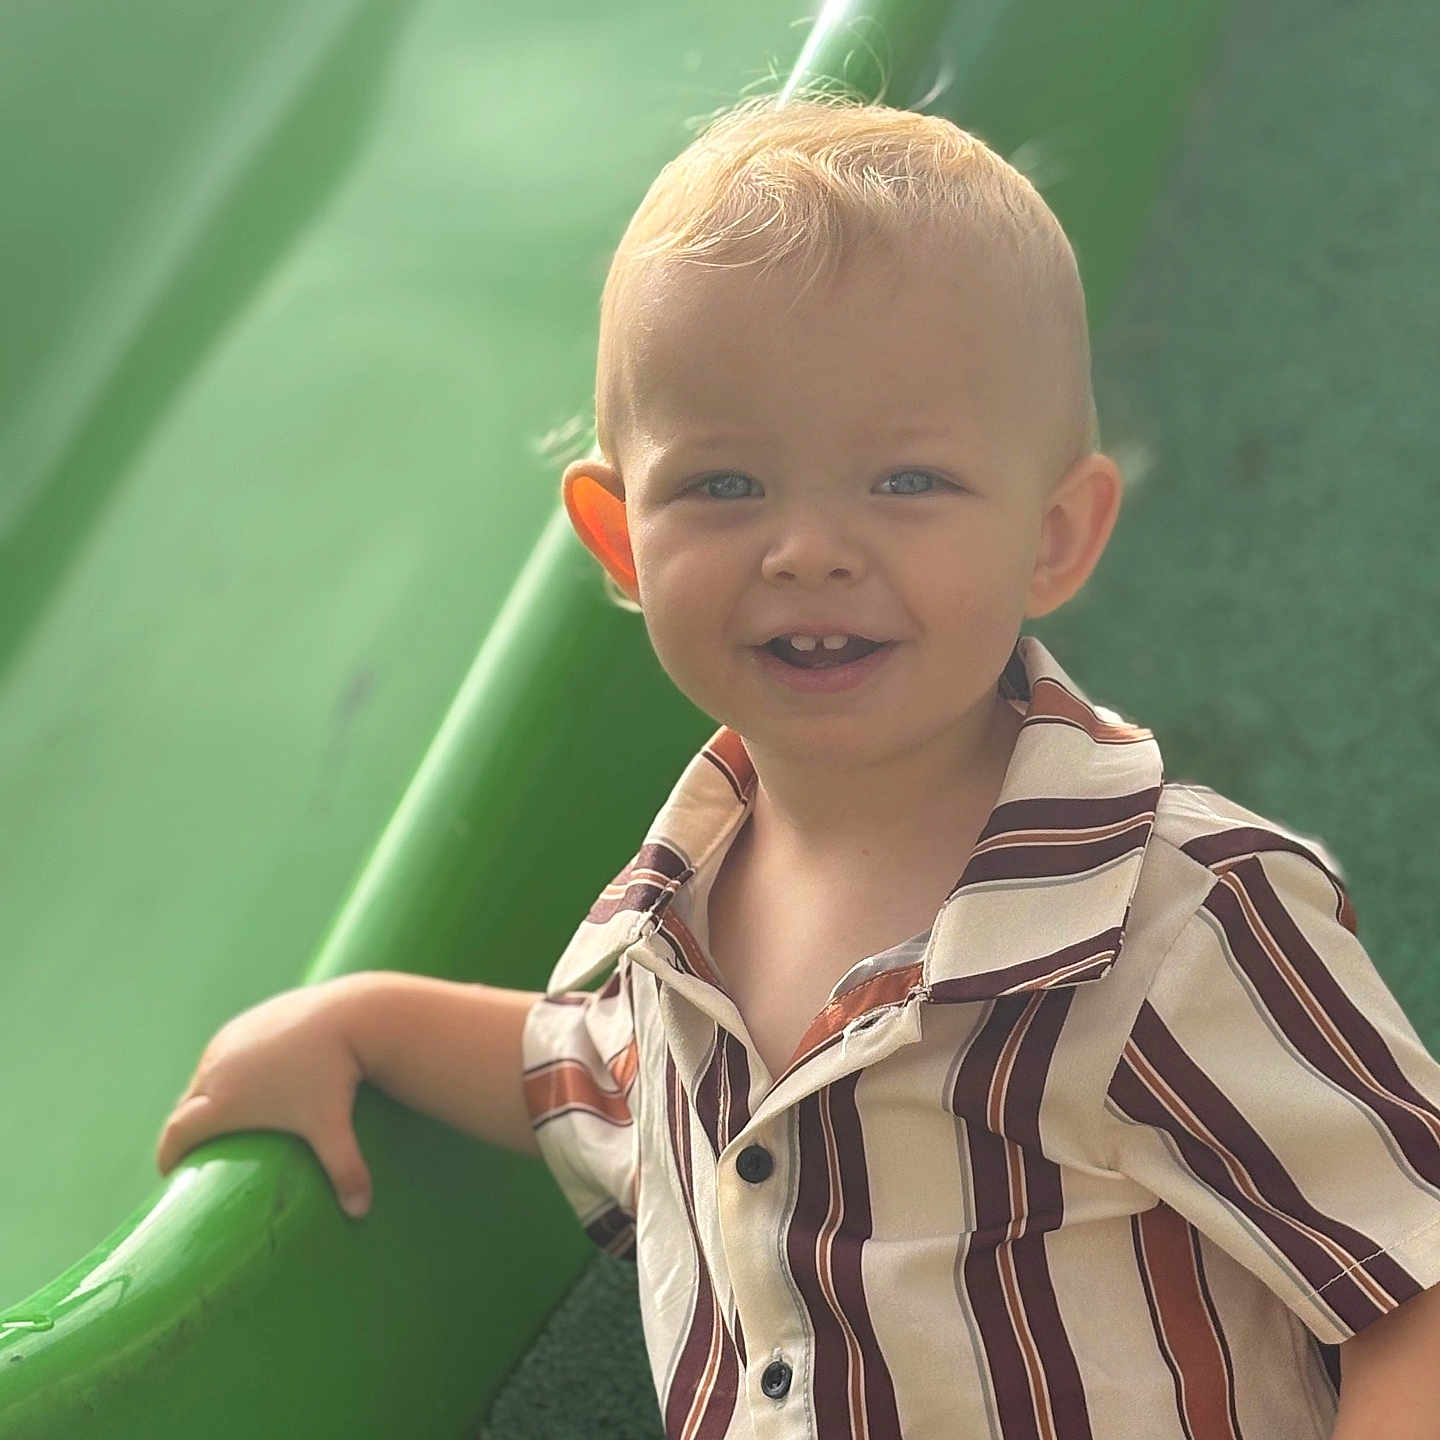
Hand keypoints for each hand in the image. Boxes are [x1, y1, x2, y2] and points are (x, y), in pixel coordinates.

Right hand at [155, 978, 373, 1217]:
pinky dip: (222, 1073)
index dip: (168, 1155)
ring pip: (202, 1078)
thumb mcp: (335, 1128)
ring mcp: (227, 1042)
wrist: (347, 1015)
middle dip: (185, 1132)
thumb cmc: (336, 1078)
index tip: (171, 1174)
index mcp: (222, 1101)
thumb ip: (346, 1172)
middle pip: (186, 1108)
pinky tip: (237, 1084)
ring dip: (203, 1100)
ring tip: (216, 1122)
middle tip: (197, 1156)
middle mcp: (215, 1070)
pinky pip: (223, 1053)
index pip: (175, 1134)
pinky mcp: (243, 1024)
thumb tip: (361, 1213)